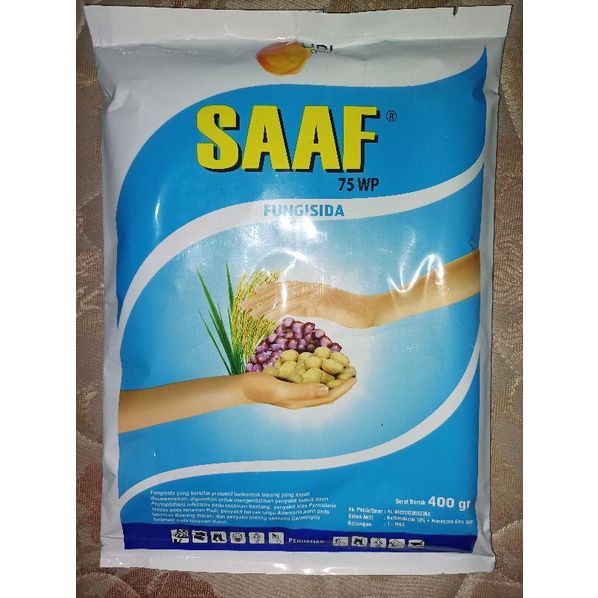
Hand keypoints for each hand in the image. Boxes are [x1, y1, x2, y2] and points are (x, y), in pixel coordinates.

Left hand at [242, 281, 371, 328]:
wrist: (368, 310)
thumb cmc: (350, 311)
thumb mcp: (326, 309)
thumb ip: (310, 307)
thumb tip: (295, 309)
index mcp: (311, 288)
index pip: (284, 287)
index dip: (266, 291)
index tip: (252, 297)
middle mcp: (310, 288)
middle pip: (279, 290)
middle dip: (259, 298)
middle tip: (242, 306)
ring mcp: (315, 294)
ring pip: (284, 297)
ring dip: (265, 305)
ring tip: (250, 313)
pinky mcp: (320, 303)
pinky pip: (296, 306)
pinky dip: (281, 310)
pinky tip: (269, 316)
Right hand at [242, 372, 355, 409]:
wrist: (242, 386)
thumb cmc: (259, 387)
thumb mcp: (281, 388)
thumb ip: (304, 390)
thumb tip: (327, 389)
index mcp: (300, 402)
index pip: (328, 397)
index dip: (343, 388)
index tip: (354, 377)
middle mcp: (300, 399)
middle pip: (327, 394)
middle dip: (342, 384)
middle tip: (353, 371)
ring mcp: (295, 392)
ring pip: (320, 388)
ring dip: (333, 380)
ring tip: (343, 369)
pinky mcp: (290, 384)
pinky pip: (310, 381)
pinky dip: (320, 374)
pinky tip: (322, 366)